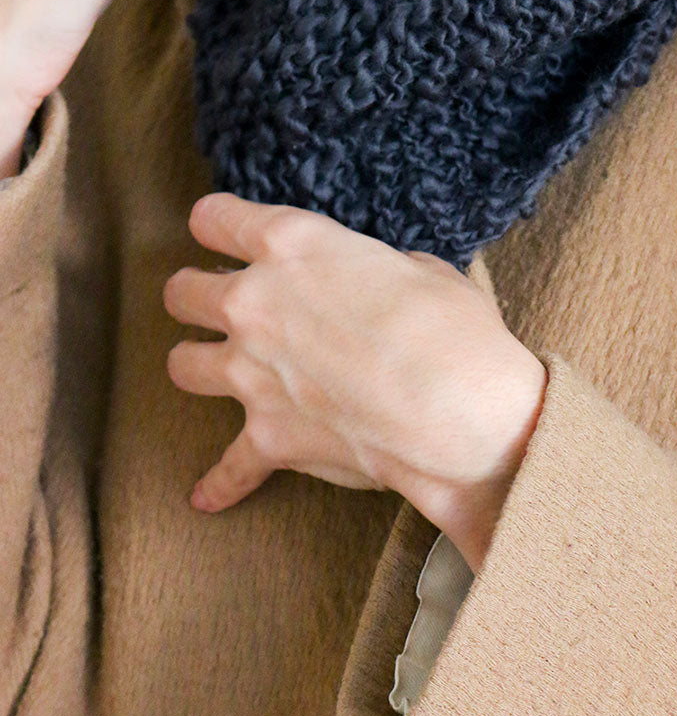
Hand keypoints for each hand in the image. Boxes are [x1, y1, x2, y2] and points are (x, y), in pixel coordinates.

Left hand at [163, 193, 547, 572]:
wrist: (456, 411)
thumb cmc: (452, 331)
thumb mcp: (427, 272)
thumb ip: (389, 270)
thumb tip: (393, 282)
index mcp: (293, 246)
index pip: (217, 219)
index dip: (215, 224)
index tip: (217, 231)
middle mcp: (254, 303)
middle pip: (183, 292)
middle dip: (193, 295)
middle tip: (210, 301)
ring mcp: (250, 372)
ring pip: (183, 364)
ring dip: (196, 364)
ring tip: (210, 368)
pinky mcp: (267, 436)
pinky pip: (229, 466)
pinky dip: (222, 482)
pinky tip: (207, 496)